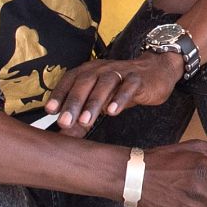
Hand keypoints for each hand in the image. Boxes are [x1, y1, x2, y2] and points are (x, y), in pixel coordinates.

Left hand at [44, 51, 184, 137]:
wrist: (156, 72)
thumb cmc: (123, 88)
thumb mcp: (101, 102)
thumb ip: (83, 117)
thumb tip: (64, 136)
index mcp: (89, 71)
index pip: (70, 80)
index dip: (59, 94)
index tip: (50, 111)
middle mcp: (102, 69)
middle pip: (85, 83)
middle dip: (74, 102)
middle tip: (65, 122)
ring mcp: (121, 72)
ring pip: (105, 84)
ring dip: (94, 102)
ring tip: (86, 121)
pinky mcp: (138, 79)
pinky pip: (128, 87)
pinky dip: (120, 98)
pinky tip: (113, 111)